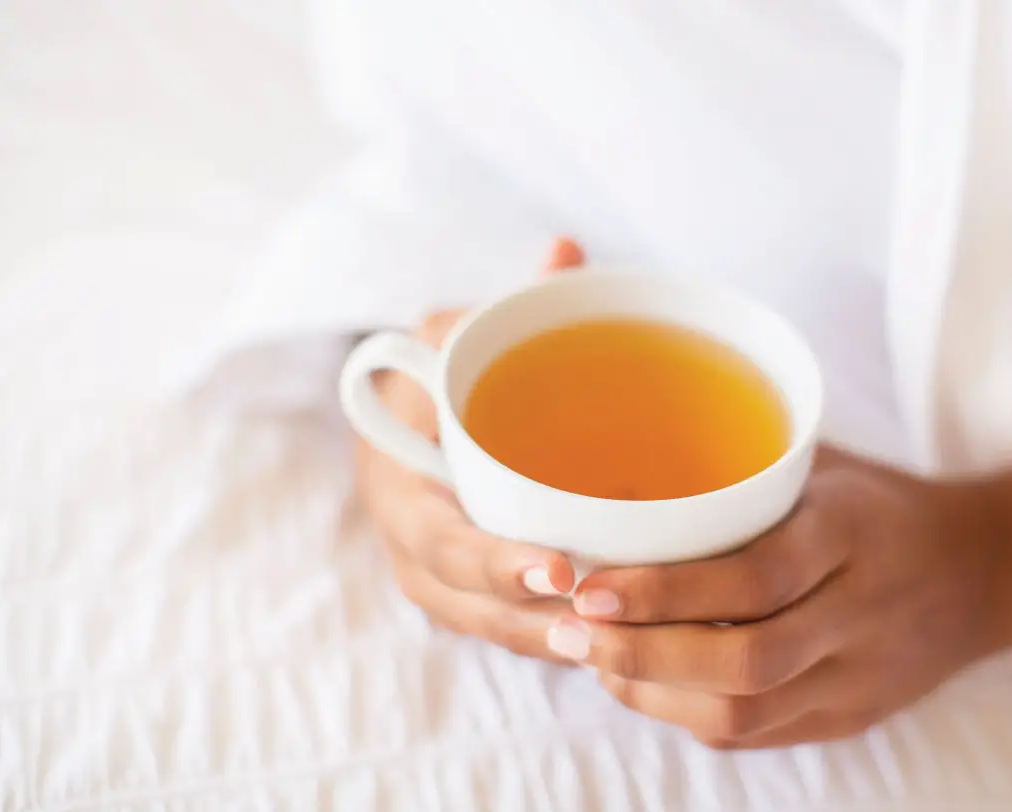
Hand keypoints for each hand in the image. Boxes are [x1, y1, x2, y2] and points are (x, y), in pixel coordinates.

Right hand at [356, 237, 586, 661]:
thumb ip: (509, 305)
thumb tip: (564, 252)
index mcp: (398, 478)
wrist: (409, 413)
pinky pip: (503, 625)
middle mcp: (410, 539)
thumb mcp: (462, 331)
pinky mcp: (467, 592)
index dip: (494, 562)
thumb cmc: (439, 370)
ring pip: (488, 625)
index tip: (558, 572)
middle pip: (465, 600)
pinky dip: (548, 637)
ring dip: (545, 642)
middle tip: (598, 625)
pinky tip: (610, 646)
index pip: (440, 535)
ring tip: (613, 652)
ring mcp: (436, 574)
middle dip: (529, 619)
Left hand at [548, 448, 1011, 747]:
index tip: (587, 585)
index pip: (754, 579)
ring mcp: (862, 678)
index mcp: (853, 535)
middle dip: (641, 654)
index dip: (664, 592)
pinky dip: (687, 714)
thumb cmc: (880, 505)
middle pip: (744, 664)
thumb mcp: (827, 466)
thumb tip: (623, 468)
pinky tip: (643, 683)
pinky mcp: (852, 718)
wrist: (986, 572)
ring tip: (593, 658)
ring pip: (744, 715)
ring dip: (653, 694)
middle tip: (568, 629)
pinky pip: (757, 735)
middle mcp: (863, 614)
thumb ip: (744, 470)